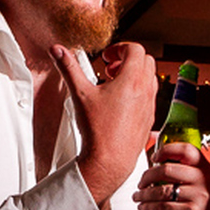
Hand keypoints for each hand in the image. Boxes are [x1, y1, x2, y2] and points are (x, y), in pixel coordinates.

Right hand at [58, 42, 157, 209]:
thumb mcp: (80, 94)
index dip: (120, 48)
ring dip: (135, 74)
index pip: (135, 49)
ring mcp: (149, 106)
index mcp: (131, 81)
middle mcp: (144, 91)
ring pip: (151, 78)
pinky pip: (149, 96)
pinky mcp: (149, 119)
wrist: (109, 161)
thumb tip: (58, 50)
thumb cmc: (98, 131)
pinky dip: (138, 91)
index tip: (107, 56)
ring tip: (114, 84)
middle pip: (146, 61)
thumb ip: (69, 68)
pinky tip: (120, 102)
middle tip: (111, 68)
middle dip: (128, 59)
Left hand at [133, 139, 209, 209]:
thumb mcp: (205, 187)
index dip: (166, 150)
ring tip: (137, 197)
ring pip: (161, 190)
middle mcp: (204, 181)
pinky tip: (143, 208)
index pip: (187, 150)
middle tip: (141, 184)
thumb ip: (189, 175)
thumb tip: (159, 162)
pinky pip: (162, 207)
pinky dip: (148, 207)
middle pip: (166, 169)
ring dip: (143, 194)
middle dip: (147, 176)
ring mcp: (198, 198)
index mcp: (207, 170)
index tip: (154, 157)